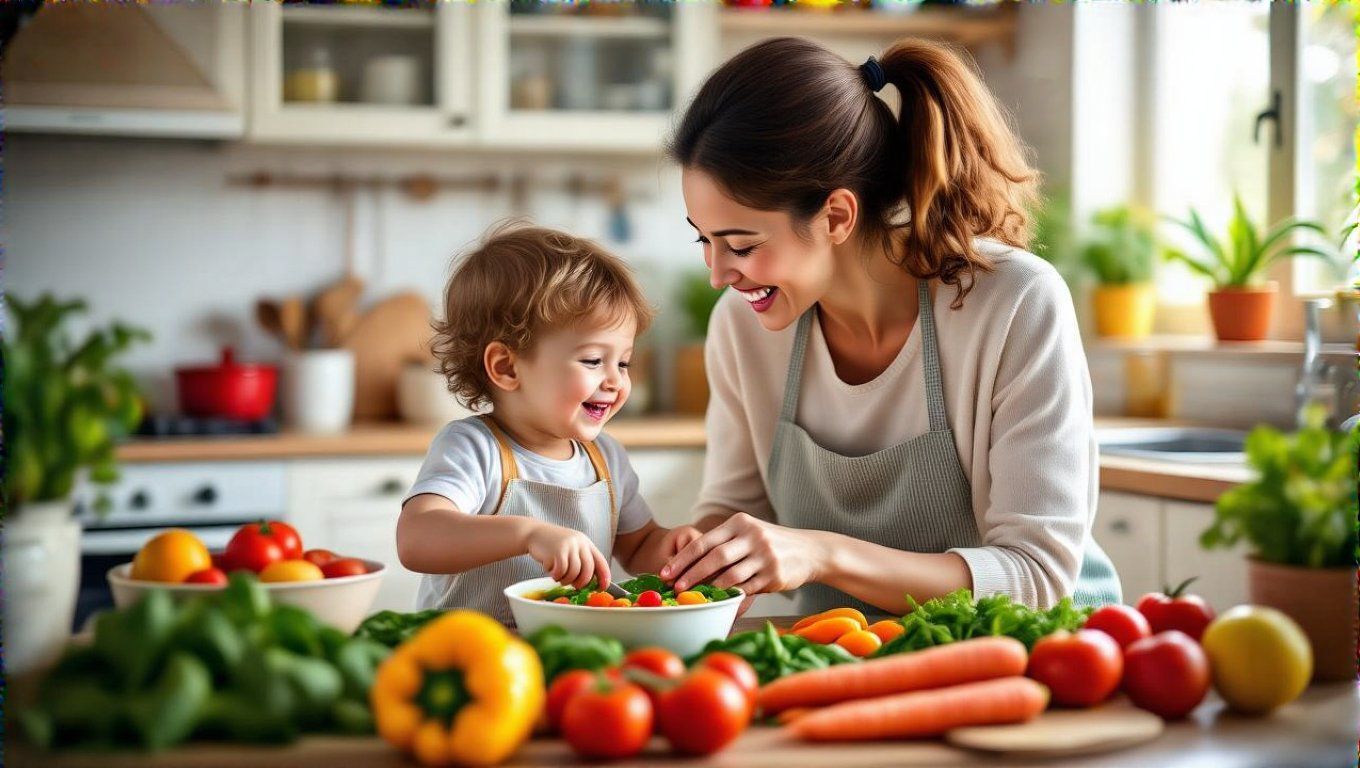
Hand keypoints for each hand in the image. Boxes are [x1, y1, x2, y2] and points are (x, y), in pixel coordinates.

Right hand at [524, 522, 610, 589]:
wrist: (533, 532)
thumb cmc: (552, 545)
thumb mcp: (571, 547)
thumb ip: (581, 560)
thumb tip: (590, 583)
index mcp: (586, 543)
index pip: (601, 562)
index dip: (604, 577)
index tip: (601, 588)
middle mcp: (580, 543)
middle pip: (588, 570)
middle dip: (582, 582)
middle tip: (574, 586)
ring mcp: (569, 546)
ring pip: (574, 573)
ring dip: (566, 580)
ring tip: (559, 577)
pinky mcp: (558, 550)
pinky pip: (562, 571)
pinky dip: (557, 576)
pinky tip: (552, 573)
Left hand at [659, 512, 824, 595]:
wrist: (810, 551)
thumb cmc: (771, 544)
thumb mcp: (749, 533)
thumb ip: (723, 544)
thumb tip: (687, 566)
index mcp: (739, 523)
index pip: (704, 541)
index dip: (683, 559)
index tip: (665, 572)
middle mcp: (751, 536)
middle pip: (714, 557)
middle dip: (691, 574)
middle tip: (675, 588)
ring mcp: (764, 555)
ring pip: (730, 575)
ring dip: (710, 588)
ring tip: (696, 597)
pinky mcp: (774, 574)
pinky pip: (747, 588)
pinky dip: (731, 596)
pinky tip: (720, 601)